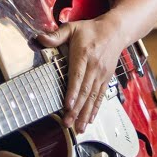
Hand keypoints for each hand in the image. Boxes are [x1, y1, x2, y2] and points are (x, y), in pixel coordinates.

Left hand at [35, 16, 124, 132]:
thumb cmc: (91, 30)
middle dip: (76, 109)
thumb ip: (56, 35)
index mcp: (84, 55)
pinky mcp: (106, 79)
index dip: (73, 92)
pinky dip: (95, 109)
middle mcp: (94, 67)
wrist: (115, 31)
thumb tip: (40, 38)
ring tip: (78, 128)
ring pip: (93, 97)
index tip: (68, 105)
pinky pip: (100, 96)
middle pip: (85, 91)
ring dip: (85, 114)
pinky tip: (89, 120)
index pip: (77, 76)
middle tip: (68, 123)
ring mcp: (101, 75)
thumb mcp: (72, 27)